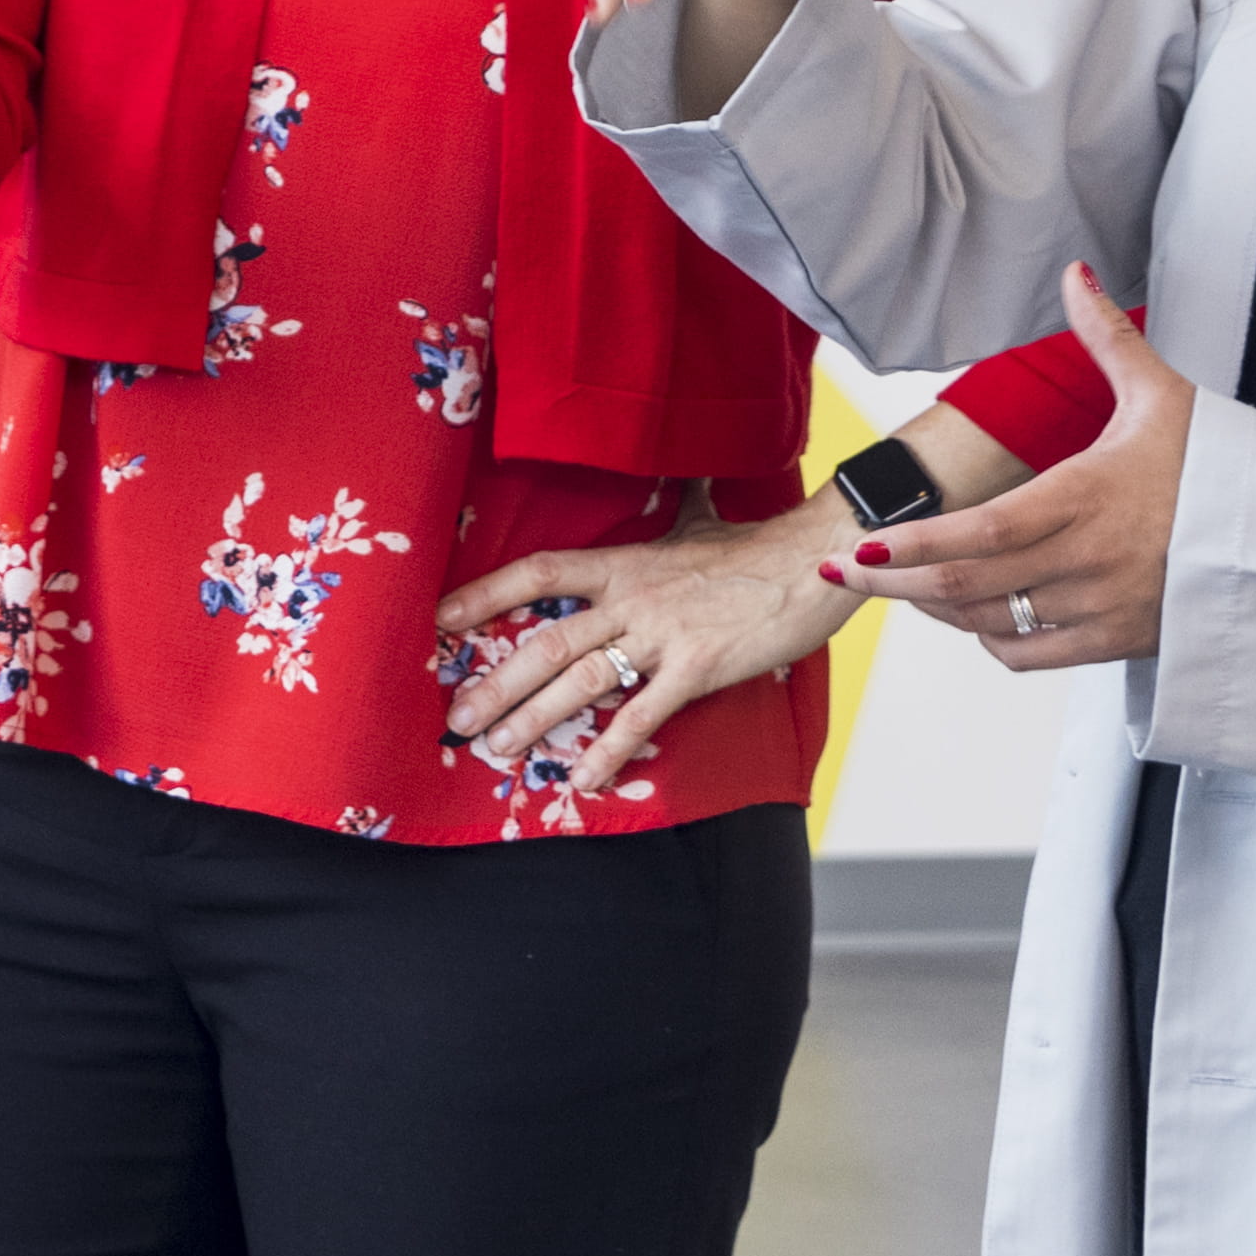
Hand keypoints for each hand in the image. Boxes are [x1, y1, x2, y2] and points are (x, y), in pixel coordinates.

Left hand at [432, 494, 865, 812]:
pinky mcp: (697, 668)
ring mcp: (662, 634)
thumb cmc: (756, 546)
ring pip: (581, 680)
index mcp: (623, 562)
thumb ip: (677, 509)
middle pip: (546, 641)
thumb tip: (680, 474)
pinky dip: (610, 751)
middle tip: (455, 719)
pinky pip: (642, 715)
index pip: (538, 573)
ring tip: (496, 748)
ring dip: (534, 719)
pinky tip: (584, 780)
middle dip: (495, 683)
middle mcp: (630, 597)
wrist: (815, 559)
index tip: (439, 619)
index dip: (485, 595)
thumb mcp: (700, 521)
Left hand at [838, 273, 1186, 670]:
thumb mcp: (1162, 395)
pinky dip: (991, 638)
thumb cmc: (1217, 465)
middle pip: (969, 585)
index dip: (916, 544)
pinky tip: (975, 612)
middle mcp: (1090, 560)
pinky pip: (1032, 653)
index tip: (862, 545)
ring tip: (899, 582)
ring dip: (936, 607)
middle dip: (893, 583)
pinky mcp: (1118, 641)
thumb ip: (1105, 337)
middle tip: (841, 572)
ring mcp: (1103, 608)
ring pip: (992, 622)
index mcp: (1088, 497)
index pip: (983, 532)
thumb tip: (1075, 273)